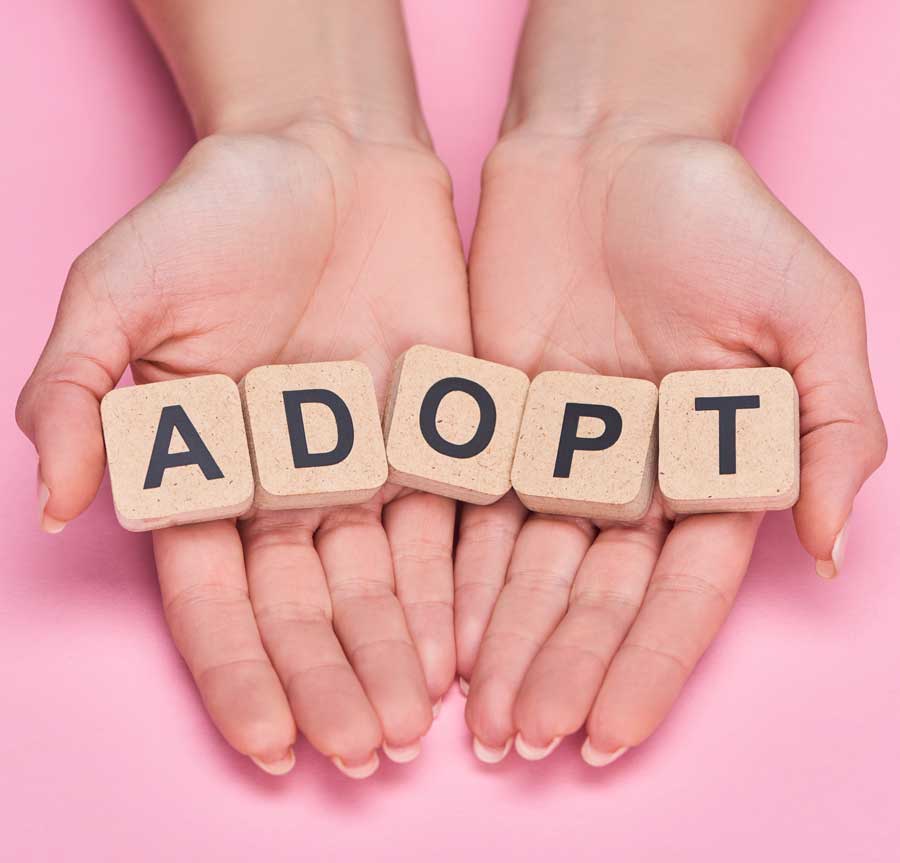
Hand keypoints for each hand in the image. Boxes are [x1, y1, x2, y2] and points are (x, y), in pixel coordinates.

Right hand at [17, 120, 470, 775]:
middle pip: (310, 605)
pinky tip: (466, 644)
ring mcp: (369, 461)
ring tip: (415, 727)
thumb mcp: (115, 291)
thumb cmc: (214, 214)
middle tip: (364, 754)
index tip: (270, 743)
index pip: (218, 596)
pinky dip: (456, 583)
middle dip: (334, 681)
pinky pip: (449, 521)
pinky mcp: (438, 430)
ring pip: (383, 580)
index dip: (242, 670)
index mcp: (210, 467)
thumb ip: (78, 393)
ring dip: (396, 656)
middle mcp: (290, 481)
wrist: (326, 153)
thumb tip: (60, 502)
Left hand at [456, 120, 886, 763]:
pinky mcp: (488, 421)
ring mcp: (553, 454)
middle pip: (590, 595)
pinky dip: (453, 572)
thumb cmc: (719, 220)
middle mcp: (628, 476)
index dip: (644, 667)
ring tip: (475, 717)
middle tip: (518, 745)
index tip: (606, 738)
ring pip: (524, 569)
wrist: (611, 153)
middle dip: (557, 672)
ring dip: (501, 643)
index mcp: (705, 467)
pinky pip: (467, 510)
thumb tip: (827, 547)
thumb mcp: (811, 313)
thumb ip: (832, 430)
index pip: (677, 593)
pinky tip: (436, 632)